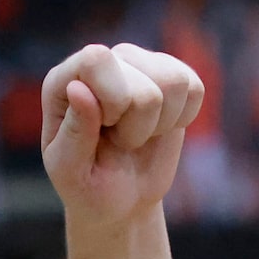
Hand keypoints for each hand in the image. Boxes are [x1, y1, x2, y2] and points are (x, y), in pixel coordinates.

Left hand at [40, 44, 203, 246]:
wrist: (120, 198)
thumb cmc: (87, 186)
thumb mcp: (71, 171)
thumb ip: (74, 132)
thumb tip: (78, 87)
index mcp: (63, 80)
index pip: (97, 59)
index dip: (112, 102)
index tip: (104, 129)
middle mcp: (103, 62)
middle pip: (144, 87)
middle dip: (138, 128)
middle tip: (119, 142)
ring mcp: (138, 63)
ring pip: (174, 82)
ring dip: (161, 123)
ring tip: (138, 135)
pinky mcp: (171, 73)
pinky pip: (194, 87)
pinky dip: (182, 118)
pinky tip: (159, 128)